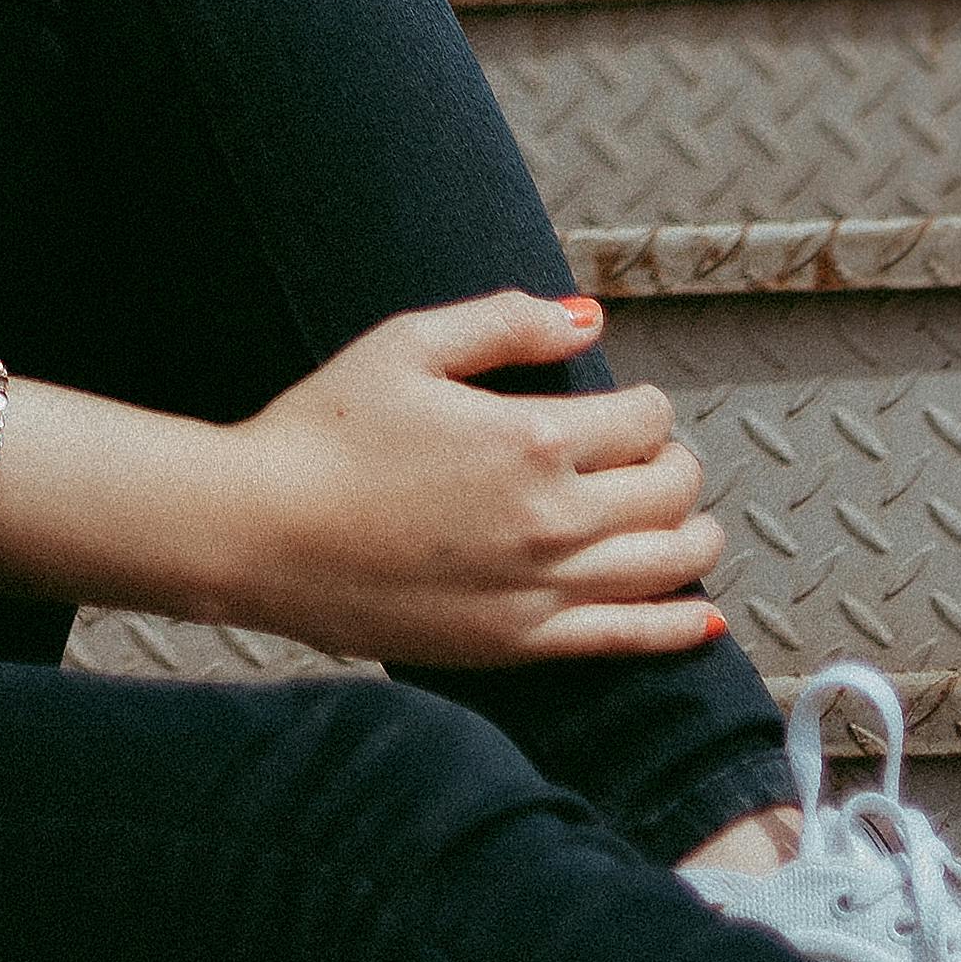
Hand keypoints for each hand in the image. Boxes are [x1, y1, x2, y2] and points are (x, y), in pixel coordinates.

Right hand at [209, 294, 725, 666]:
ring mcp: (540, 589)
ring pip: (670, 566)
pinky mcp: (519, 644)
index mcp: (531, 437)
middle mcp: (552, 518)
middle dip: (673, 464)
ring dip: (694, 537)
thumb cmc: (324, 431)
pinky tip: (701, 618)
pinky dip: (678, 627)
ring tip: (684, 522)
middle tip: (646, 457)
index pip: (646, 418)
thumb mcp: (408, 343)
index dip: (647, 405)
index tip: (624, 405)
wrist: (259, 533)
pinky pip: (629, 639)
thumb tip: (589, 317)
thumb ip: (507, 321)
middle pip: (672, 490)